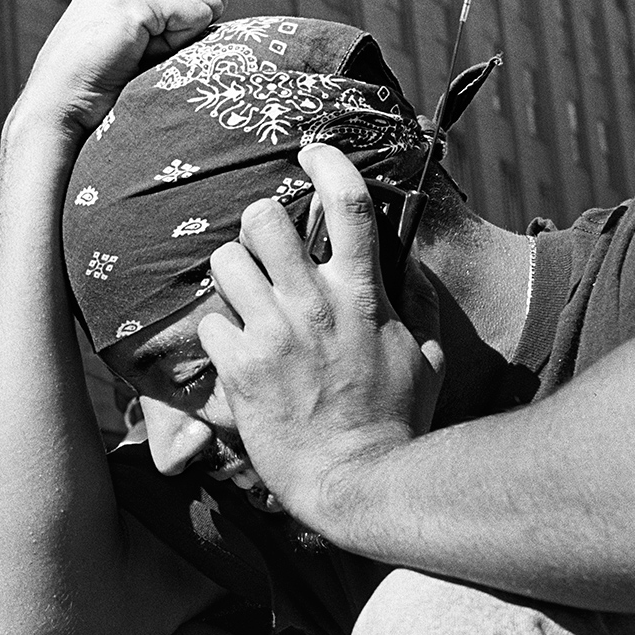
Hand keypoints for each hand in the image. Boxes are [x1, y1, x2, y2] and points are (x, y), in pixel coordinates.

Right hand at [16, 0, 225, 138]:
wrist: (62, 105)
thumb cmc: (106, 78)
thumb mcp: (147, 29)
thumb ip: (177, 9)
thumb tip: (223, 12)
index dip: (180, 29)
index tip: (138, 44)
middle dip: (182, 33)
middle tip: (136, 51)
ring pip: (209, 4)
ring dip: (176, 41)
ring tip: (133, 51)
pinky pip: (198, 17)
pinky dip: (172, 46)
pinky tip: (132, 52)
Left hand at [197, 144, 444, 541]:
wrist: (356, 482)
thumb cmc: (396, 425)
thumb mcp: (426, 360)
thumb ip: (419, 309)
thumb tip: (415, 273)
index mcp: (362, 296)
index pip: (348, 204)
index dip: (327, 165)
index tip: (312, 153)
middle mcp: (314, 305)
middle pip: (262, 219)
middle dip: (256, 225)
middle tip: (262, 248)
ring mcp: (272, 334)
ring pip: (225, 264)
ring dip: (231, 277)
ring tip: (243, 302)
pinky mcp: (238, 368)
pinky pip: (208, 325)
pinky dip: (217, 335)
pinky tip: (233, 355)